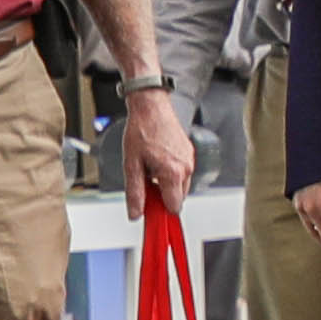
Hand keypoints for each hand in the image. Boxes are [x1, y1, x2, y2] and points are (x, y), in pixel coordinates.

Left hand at [121, 89, 197, 211]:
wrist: (151, 106)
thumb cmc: (141, 130)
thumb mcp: (131, 165)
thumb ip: (135, 192)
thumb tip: (136, 213)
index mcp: (173, 173)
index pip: (174, 207)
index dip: (161, 211)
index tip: (151, 212)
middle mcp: (186, 168)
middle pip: (177, 197)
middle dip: (162, 195)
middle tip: (145, 183)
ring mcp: (189, 160)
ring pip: (180, 185)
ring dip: (165, 183)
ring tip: (150, 167)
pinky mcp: (189, 153)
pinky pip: (181, 172)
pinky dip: (170, 172)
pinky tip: (157, 159)